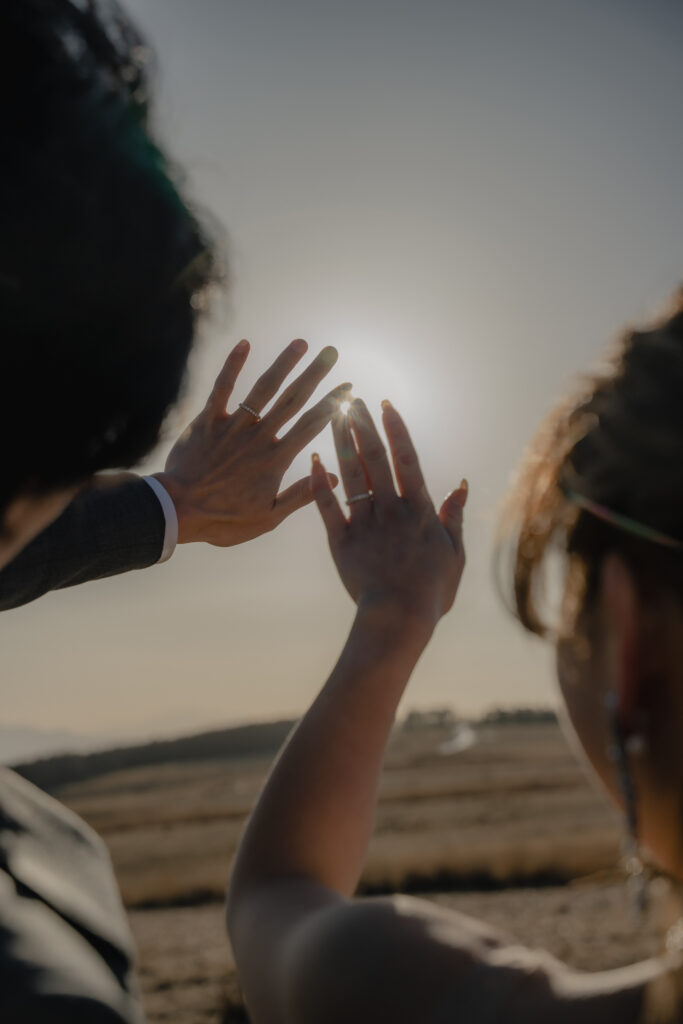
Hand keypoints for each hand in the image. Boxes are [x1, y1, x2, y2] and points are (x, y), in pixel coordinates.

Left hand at [155, 338, 347, 544]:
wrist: (178, 511)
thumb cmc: (224, 520)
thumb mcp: (268, 518)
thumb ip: (301, 495)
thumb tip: (336, 478)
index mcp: (276, 459)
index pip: (312, 425)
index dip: (332, 404)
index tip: (348, 387)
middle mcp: (258, 437)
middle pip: (293, 399)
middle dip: (315, 374)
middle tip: (332, 351)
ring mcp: (233, 426)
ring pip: (263, 388)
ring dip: (283, 363)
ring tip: (301, 343)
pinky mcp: (207, 420)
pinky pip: (222, 388)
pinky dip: (232, 365)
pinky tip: (245, 343)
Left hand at [311, 398, 466, 630]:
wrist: (398, 618)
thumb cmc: (432, 591)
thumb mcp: (454, 553)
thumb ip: (453, 517)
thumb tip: (459, 484)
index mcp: (418, 510)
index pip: (406, 458)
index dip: (395, 429)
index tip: (385, 404)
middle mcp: (390, 509)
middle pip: (374, 458)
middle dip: (363, 425)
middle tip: (351, 398)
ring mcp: (364, 523)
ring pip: (350, 474)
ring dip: (341, 442)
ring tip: (332, 415)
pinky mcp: (341, 541)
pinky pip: (327, 506)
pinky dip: (319, 483)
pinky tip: (313, 460)